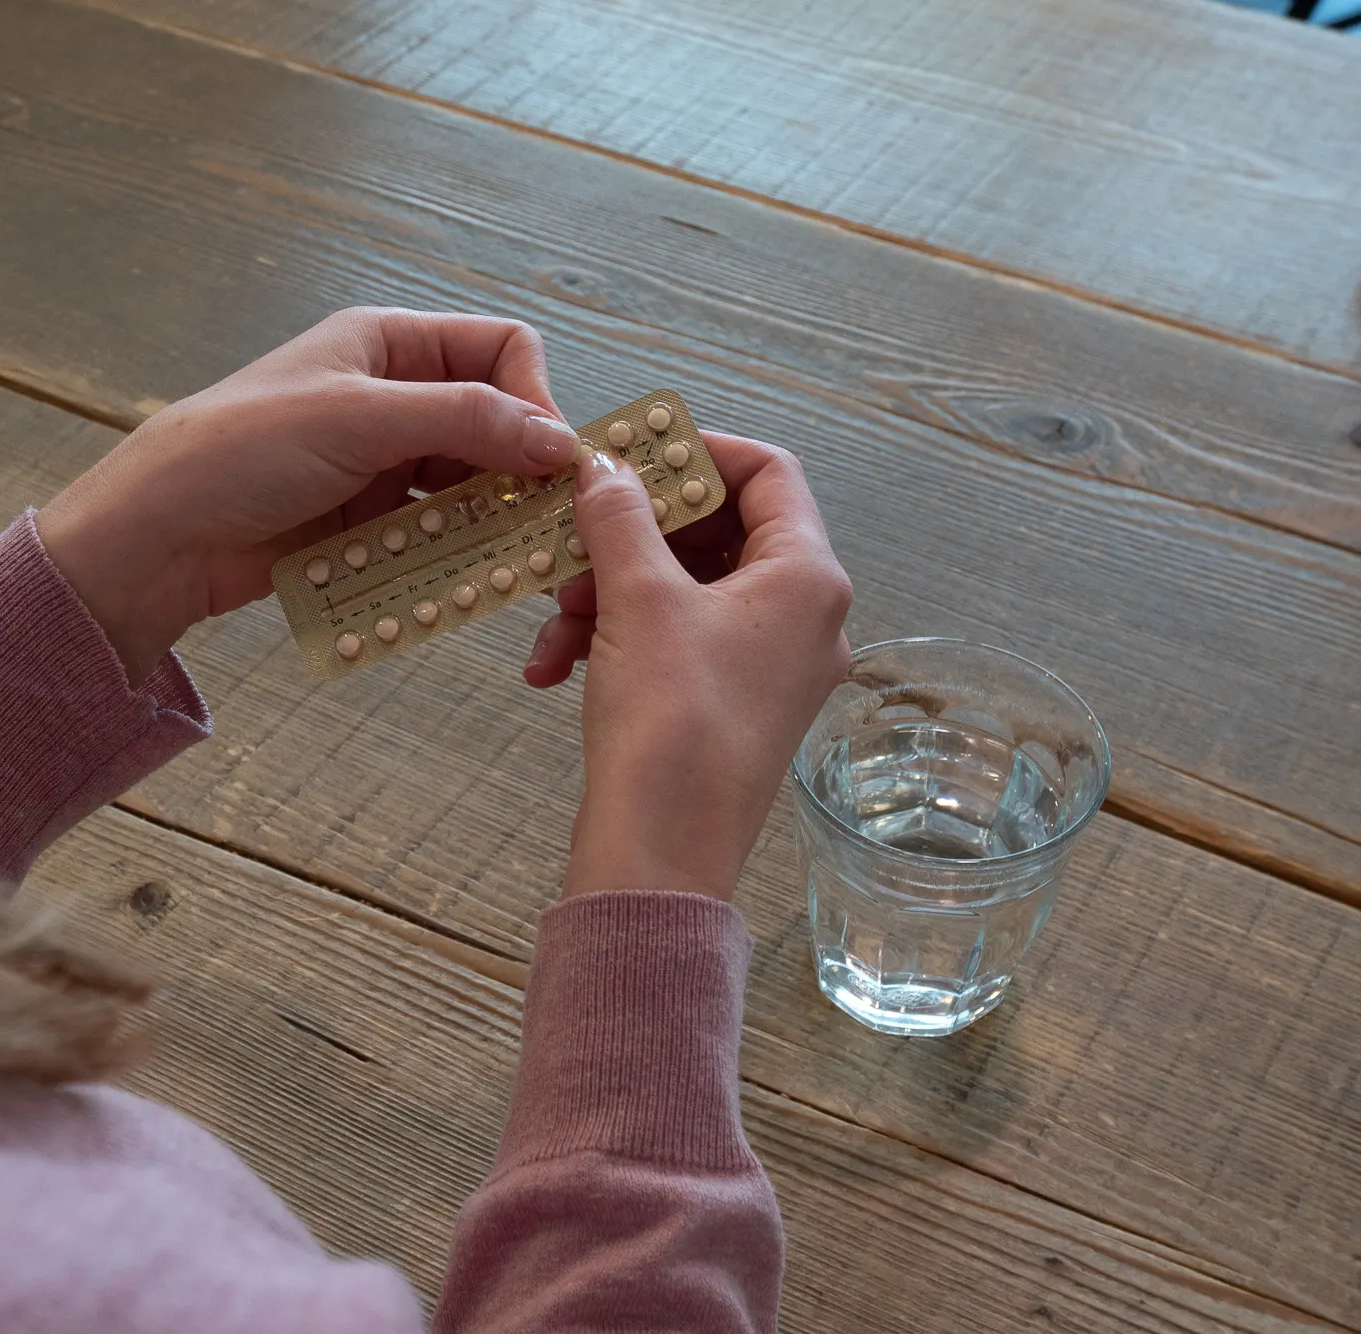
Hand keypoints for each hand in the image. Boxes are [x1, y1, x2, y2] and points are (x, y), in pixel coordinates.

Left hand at [34, 308, 582, 681]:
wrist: (161, 536)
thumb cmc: (240, 450)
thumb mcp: (358, 418)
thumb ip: (464, 421)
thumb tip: (559, 442)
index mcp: (389, 344)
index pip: (500, 350)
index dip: (535, 399)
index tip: (550, 462)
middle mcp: (393, 398)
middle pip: (495, 424)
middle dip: (523, 470)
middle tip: (548, 524)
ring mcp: (381, 464)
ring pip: (471, 486)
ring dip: (492, 519)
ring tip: (512, 558)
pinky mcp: (367, 523)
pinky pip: (435, 534)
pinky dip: (456, 553)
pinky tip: (466, 578)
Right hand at [532, 435, 852, 902]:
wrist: (660, 854)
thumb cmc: (669, 725)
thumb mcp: (637, 600)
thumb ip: (620, 519)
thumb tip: (605, 466)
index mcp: (807, 578)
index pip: (767, 472)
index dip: (695, 453)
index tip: (627, 457)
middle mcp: (804, 619)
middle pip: (717, 533)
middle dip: (631, 537)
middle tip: (573, 544)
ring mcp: (770, 668)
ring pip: (684, 593)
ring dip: (609, 594)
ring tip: (553, 623)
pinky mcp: (731, 709)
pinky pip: (674, 645)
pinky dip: (616, 644)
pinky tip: (554, 669)